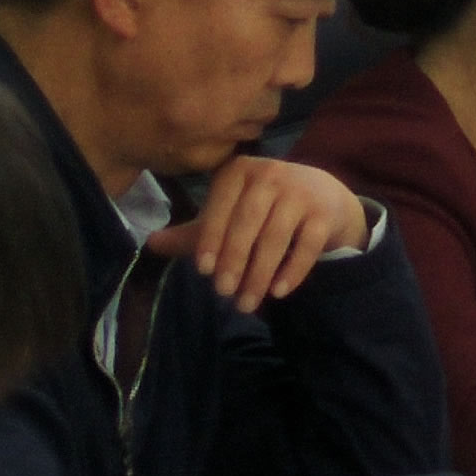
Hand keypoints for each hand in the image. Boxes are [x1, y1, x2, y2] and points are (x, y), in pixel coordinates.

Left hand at [178, 155, 371, 310]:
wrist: (325, 198)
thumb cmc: (265, 209)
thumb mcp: (229, 215)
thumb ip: (194, 232)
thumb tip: (150, 244)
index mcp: (239, 171)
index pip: (221, 206)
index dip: (211, 239)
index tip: (203, 271)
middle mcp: (271, 174)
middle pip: (248, 223)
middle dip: (234, 260)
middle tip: (223, 294)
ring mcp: (301, 192)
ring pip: (276, 237)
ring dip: (259, 274)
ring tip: (247, 303)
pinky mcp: (325, 213)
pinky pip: (306, 246)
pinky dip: (292, 271)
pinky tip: (278, 292)